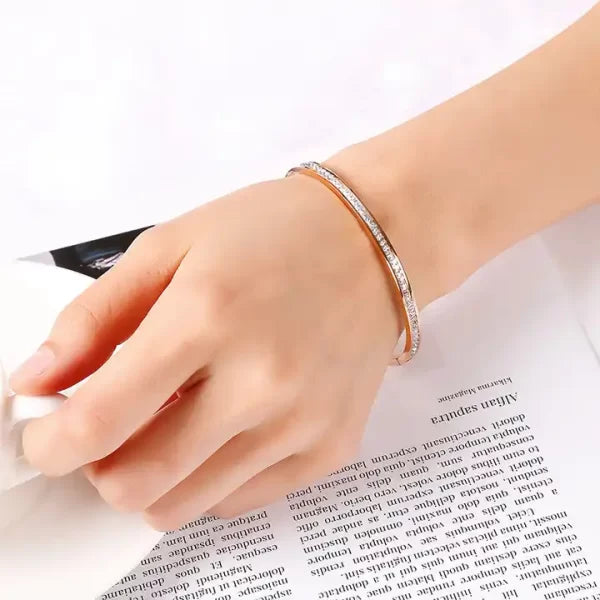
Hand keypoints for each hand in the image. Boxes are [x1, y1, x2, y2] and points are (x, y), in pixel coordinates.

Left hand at [11, 175, 402, 529]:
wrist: (371, 245)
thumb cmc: (274, 233)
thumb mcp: (171, 247)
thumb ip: (94, 318)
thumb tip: (37, 382)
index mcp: (208, 316)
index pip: (99, 421)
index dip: (51, 443)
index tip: (46, 436)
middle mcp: (261, 381)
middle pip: (136, 483)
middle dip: (99, 468)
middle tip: (110, 428)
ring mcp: (302, 422)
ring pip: (185, 505)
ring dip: (154, 476)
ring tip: (171, 421)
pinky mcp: (330, 446)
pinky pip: (240, 499)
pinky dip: (209, 475)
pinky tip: (222, 426)